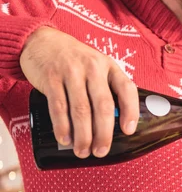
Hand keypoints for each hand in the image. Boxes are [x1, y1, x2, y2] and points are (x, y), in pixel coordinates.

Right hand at [20, 27, 138, 157]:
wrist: (41, 40)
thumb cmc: (74, 61)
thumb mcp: (97, 68)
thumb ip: (106, 90)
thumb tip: (114, 125)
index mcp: (109, 67)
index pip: (127, 90)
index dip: (130, 111)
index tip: (128, 131)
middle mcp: (92, 68)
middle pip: (103, 105)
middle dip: (103, 133)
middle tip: (101, 151)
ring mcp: (70, 72)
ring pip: (80, 110)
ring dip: (82, 135)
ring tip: (83, 151)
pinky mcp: (50, 78)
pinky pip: (58, 107)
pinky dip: (62, 126)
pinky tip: (65, 139)